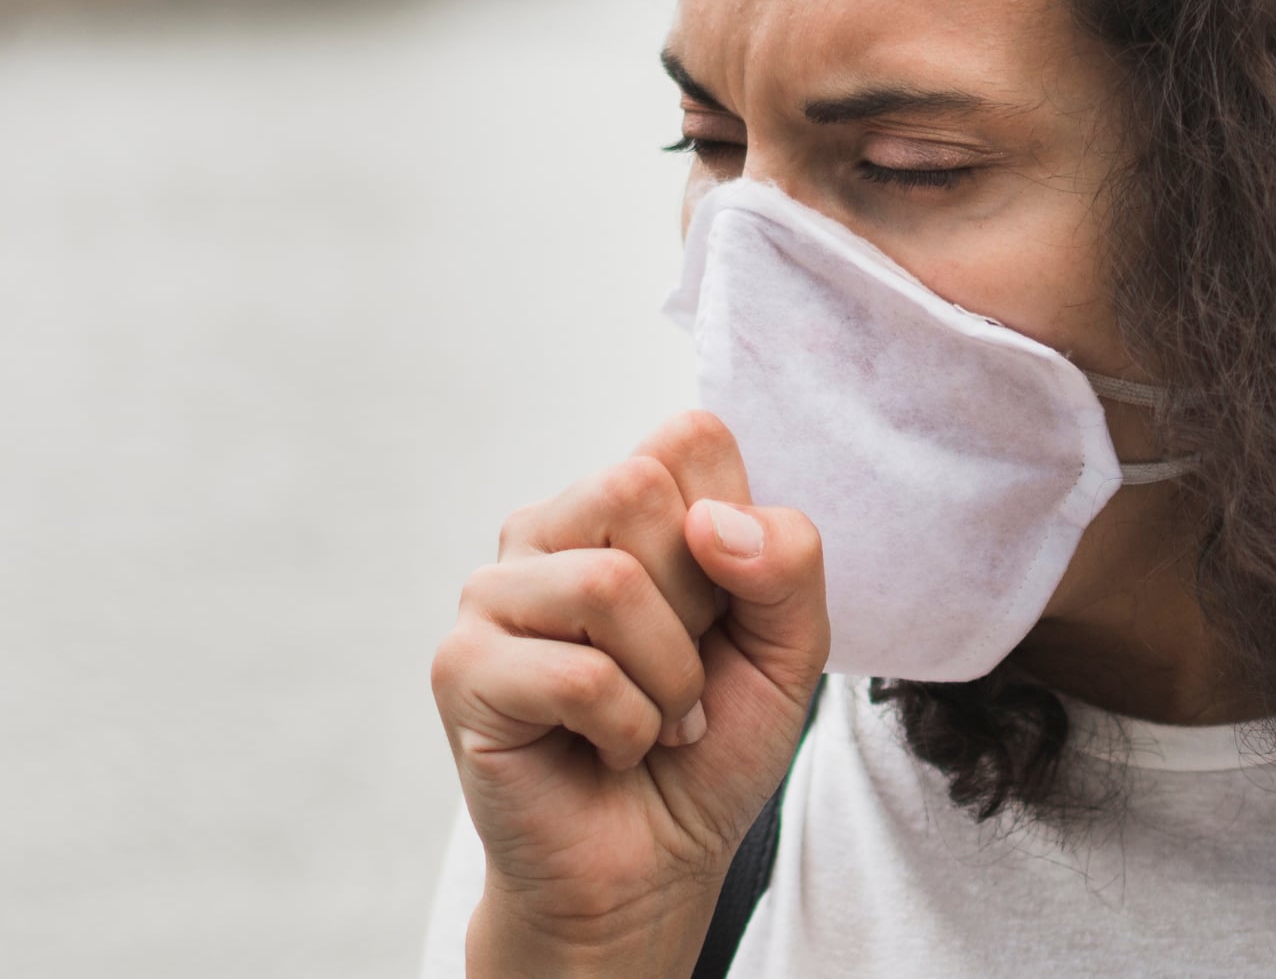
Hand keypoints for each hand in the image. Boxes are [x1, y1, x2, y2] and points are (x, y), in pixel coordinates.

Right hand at [430, 412, 829, 975]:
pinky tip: (611, 749)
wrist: (656, 862)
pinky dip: (627, 728)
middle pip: (642, 487)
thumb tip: (712, 523)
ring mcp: (494, 594)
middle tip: (681, 670)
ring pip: (606, 581)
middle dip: (697, 603)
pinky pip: (577, 673)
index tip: (723, 608)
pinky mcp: (462, 667)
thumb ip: (788, 559)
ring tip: (656, 717)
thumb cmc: (711, 742)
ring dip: (667, 677)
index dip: (736, 527)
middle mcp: (549, 530)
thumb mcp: (790, 643)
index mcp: (621, 504)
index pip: (691, 436)